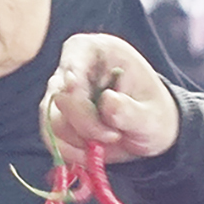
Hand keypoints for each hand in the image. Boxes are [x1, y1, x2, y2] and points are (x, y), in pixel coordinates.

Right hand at [42, 34, 180, 164]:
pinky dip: (68, 150)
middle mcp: (76, 67)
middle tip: (113, 136)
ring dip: (77, 139)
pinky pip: (50, 135)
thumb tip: (107, 101)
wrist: (146, 133)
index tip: (75, 89)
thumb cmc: (153, 115)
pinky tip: (88, 152)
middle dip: (84, 122)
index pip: (77, 50)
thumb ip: (131, 111)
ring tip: (104, 146)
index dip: (73, 70)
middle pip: (61, 92)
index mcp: (103, 52)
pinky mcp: (55, 116)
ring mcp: (62, 92)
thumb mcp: (153, 116)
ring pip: (51, 117)